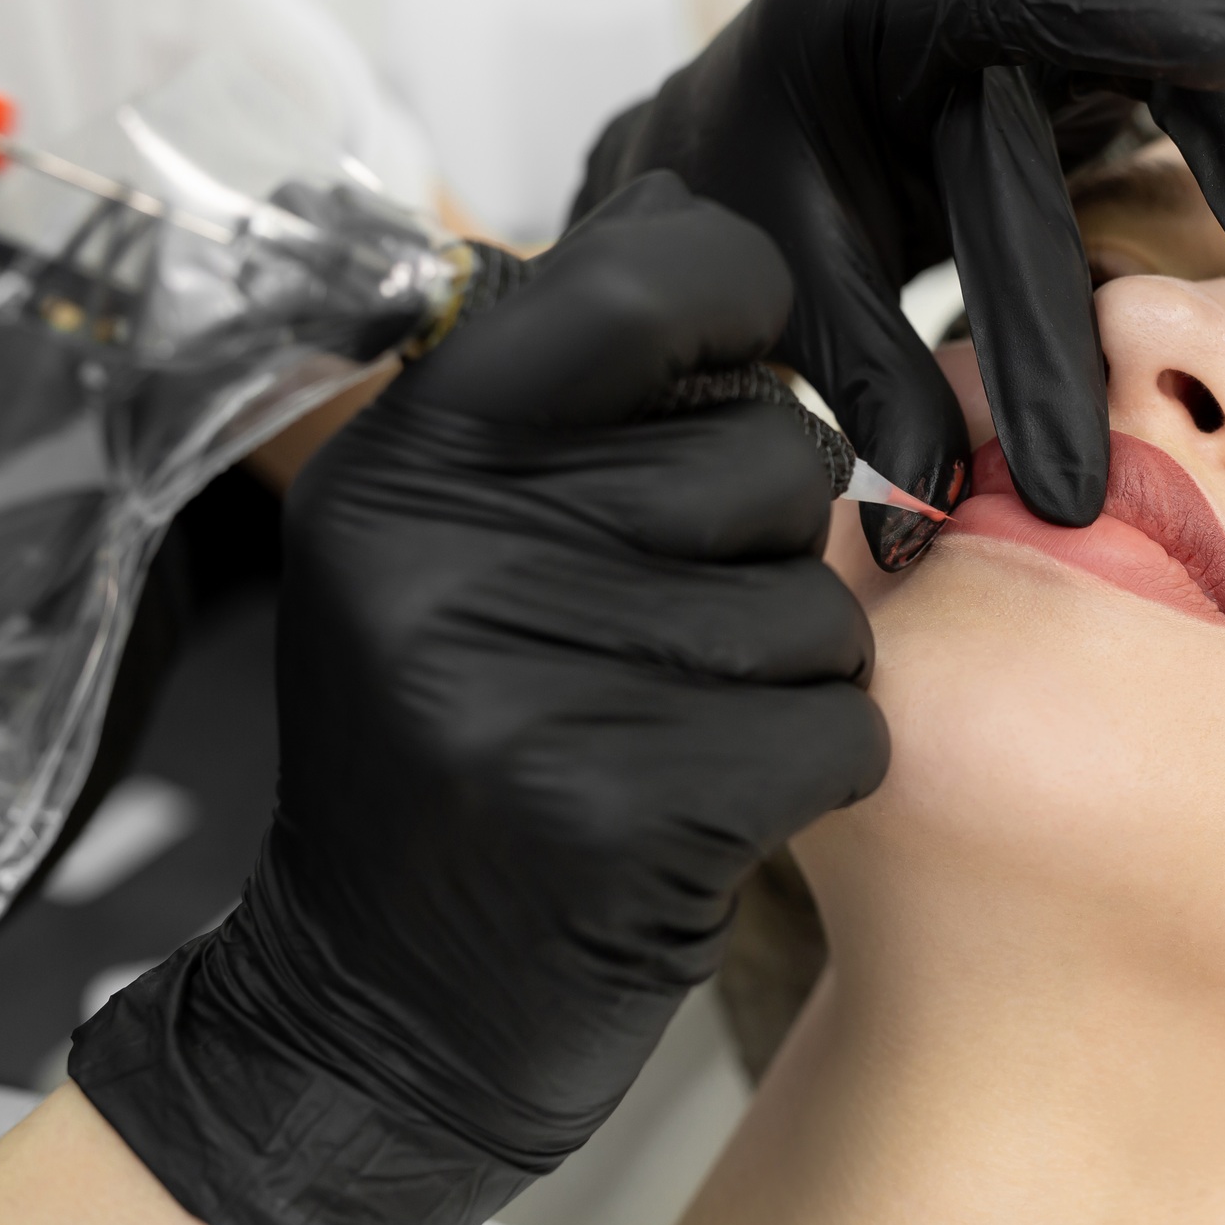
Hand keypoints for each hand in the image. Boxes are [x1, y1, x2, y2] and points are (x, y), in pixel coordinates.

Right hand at [66, 173, 888, 1224]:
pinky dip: (815, 766)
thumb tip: (682, 213)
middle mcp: (454, 558)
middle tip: (681, 622)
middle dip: (771, 540)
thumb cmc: (452, 760)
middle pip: (772, 455)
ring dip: (792, 669)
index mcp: (409, 469)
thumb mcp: (443, 550)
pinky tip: (719, 805)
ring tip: (682, 724)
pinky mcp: (631, 809)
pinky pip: (845, 723)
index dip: (732, 295)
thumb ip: (560, 392)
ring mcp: (538, 686)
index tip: (739, 353)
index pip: (628, 287)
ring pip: (822, 600)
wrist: (380, 1012)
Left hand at [577, 0, 1224, 567]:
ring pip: (1174, 68)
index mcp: (864, 2)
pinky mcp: (1078, 68)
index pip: (1005, 3)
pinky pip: (1176, 29)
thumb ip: (862, 375)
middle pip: (1122, 48)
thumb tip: (929, 513)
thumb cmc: (742, 205)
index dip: (1127, 16)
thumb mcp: (781, 281)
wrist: (730, 155)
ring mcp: (1031, 26)